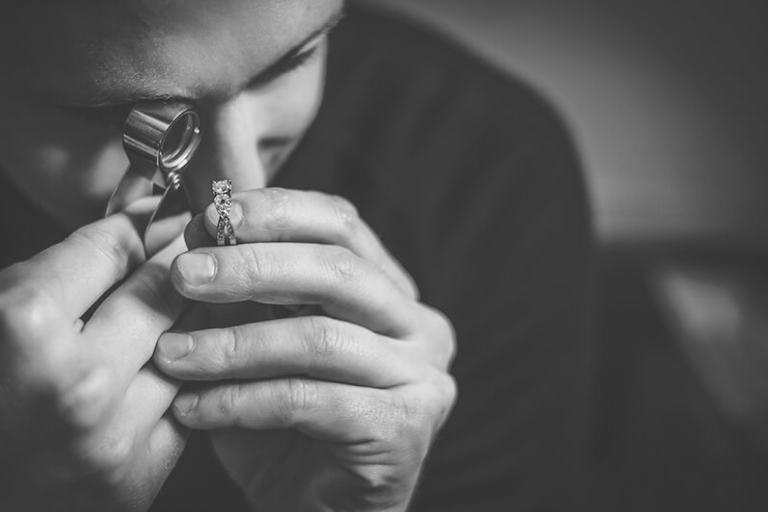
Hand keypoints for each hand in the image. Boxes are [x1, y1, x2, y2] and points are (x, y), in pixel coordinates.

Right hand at [0, 207, 188, 510]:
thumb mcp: (3, 314)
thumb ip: (63, 270)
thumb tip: (135, 226)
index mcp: (25, 328)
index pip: (110, 248)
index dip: (135, 225)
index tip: (156, 215)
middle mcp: (80, 381)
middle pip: (159, 290)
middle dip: (175, 259)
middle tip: (193, 239)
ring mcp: (117, 431)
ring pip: (187, 340)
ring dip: (189, 313)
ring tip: (191, 294)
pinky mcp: (143, 469)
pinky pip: (186, 394)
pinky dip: (188, 368)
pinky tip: (187, 351)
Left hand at [153, 188, 456, 511]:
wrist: (314, 509)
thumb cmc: (284, 423)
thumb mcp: (257, 343)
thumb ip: (242, 292)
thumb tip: (199, 228)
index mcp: (391, 291)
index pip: (341, 224)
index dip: (275, 212)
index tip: (208, 220)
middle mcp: (420, 325)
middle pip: (339, 271)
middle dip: (252, 266)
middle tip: (185, 274)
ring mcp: (422, 375)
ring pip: (320, 338)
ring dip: (234, 344)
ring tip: (172, 353)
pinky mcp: (406, 427)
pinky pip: (311, 401)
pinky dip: (242, 402)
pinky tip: (194, 409)